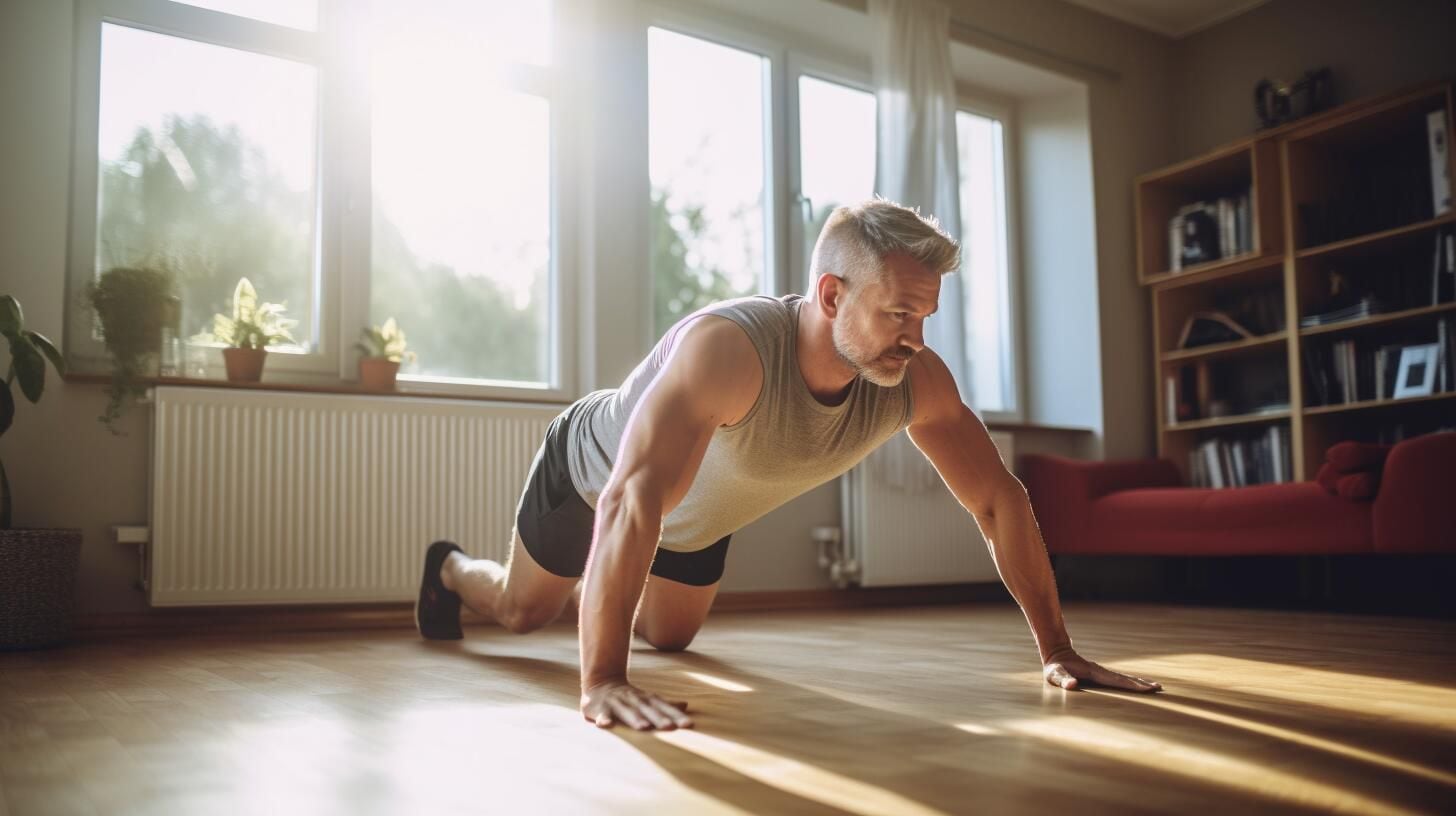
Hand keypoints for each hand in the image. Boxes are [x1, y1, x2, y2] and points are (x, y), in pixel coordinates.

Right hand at [581, 678, 693, 729]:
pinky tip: (606, 725)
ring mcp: (617, 703)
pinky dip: (603, 719)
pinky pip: (601, 714)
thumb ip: (666, 704)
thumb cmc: (630, 697)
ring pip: (627, 711)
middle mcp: (634, 700)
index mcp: (647, 699)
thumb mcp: (649, 699)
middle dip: (659, 718)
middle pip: (648, 709)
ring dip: (635, 719)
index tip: (688, 725)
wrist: (601, 683)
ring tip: (644, 727)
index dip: (676, 715)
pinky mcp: (600, 708)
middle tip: (670, 727)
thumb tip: (686, 705)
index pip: (664, 707)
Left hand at [1043, 648, 1161, 692]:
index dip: (1132, 685)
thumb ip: (1063, 680)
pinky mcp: (1100, 674)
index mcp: (1094, 673)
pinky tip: (1136, 684)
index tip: (1147, 689)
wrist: (1056, 653)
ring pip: (1124, 677)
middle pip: (1125, 678)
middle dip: (1142, 683)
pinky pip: (1118, 679)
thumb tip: (1072, 685)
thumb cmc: (1055, 667)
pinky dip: (1130, 681)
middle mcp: (1101, 671)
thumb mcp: (1055, 675)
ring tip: (1155, 686)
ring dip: (1139, 682)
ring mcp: (1101, 672)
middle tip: (1159, 688)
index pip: (1117, 681)